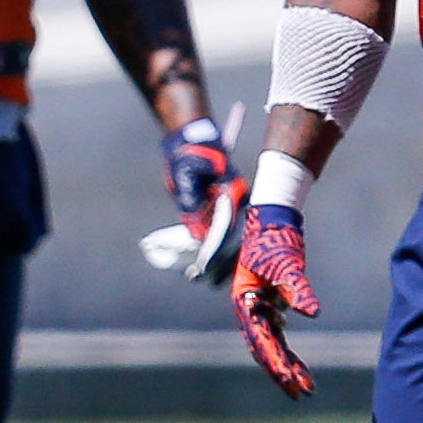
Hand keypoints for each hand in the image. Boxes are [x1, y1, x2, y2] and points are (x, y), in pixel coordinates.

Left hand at [138, 108, 246, 283]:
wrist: (191, 142)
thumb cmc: (189, 157)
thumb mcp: (186, 177)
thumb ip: (191, 204)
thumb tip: (196, 233)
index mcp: (233, 193)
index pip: (225, 228)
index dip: (214, 249)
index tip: (205, 266)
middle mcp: (236, 203)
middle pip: (233, 238)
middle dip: (221, 262)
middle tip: (208, 281)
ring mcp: (230, 208)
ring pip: (230, 240)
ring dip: (220, 261)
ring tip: (207, 280)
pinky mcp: (221, 211)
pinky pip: (221, 234)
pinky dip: (215, 250)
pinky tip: (206, 266)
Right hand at [229, 204, 317, 397]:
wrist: (273, 221)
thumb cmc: (275, 241)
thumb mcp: (287, 266)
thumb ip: (298, 290)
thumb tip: (312, 312)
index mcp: (246, 303)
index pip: (262, 342)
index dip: (277, 365)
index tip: (292, 384)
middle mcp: (248, 310)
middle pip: (265, 349)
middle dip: (283, 372)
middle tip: (301, 394)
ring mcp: (258, 308)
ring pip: (272, 344)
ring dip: (288, 363)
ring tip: (306, 386)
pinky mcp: (269, 303)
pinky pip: (277, 333)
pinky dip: (287, 348)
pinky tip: (298, 362)